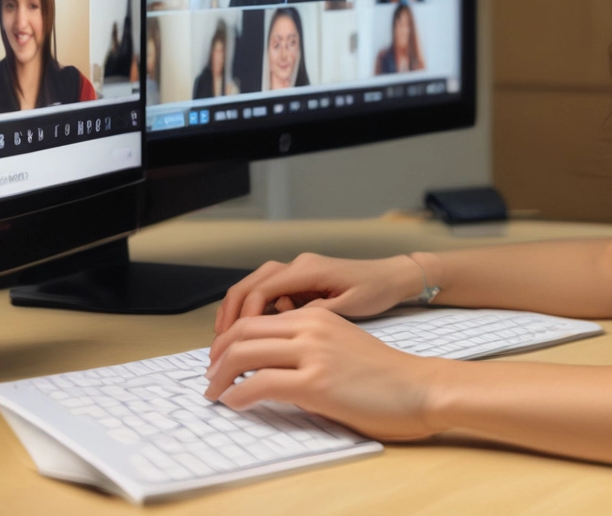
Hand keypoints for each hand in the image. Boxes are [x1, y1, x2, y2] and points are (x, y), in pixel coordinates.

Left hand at [205, 308, 441, 440]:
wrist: (418, 387)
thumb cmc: (383, 374)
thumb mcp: (342, 345)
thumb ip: (309, 347)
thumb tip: (272, 368)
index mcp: (317, 316)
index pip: (256, 317)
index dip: (229, 338)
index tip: (220, 359)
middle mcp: (312, 327)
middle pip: (243, 332)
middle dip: (217, 356)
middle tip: (210, 377)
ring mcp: (314, 353)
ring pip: (245, 354)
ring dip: (220, 376)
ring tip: (215, 393)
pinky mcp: (316, 383)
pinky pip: (260, 384)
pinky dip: (238, 395)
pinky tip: (235, 403)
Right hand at [213, 252, 425, 334]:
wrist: (392, 278)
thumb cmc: (375, 290)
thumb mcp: (348, 306)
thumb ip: (315, 314)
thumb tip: (284, 325)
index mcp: (308, 269)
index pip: (262, 290)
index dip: (245, 317)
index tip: (238, 344)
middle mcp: (299, 266)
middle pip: (251, 284)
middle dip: (231, 313)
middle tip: (219, 345)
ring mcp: (298, 272)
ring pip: (256, 286)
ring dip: (239, 311)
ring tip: (227, 341)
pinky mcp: (301, 282)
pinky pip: (269, 293)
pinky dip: (255, 310)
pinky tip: (251, 333)